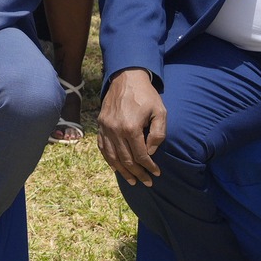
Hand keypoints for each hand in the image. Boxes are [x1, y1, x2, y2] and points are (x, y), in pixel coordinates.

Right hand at [98, 69, 166, 185]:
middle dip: (138, 173)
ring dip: (122, 171)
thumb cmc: (146, 95)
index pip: (140, 155)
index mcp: (131, 128)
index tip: (157, 174)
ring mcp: (106, 128)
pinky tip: (116, 168)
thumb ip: (158, 134)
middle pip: (126, 159)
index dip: (149, 167)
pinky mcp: (101, 124)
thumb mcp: (160, 112)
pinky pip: (102, 147)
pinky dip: (109, 159)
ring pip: (112, 157)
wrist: (126, 77)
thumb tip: (150, 152)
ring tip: (132, 181)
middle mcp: (116, 130)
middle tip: (147, 182)